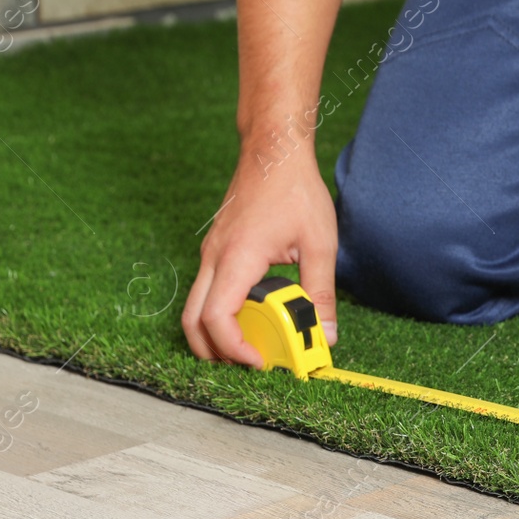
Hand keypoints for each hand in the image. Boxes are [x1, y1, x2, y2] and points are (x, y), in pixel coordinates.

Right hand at [181, 145, 338, 366]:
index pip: (216, 317)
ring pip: (195, 309)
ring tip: (255, 349)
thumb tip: (326, 336)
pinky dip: (222, 316)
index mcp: (237, 257)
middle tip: (252, 366)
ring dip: (217, 337)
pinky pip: (208, 293)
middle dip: (216, 353)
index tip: (260, 362)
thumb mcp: (319, 245)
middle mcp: (214, 258)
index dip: (233, 349)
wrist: (273, 152)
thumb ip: (321, 294)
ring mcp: (211, 255)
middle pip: (192, 321)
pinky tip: (254, 322)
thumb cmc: (295, 190)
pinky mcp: (216, 252)